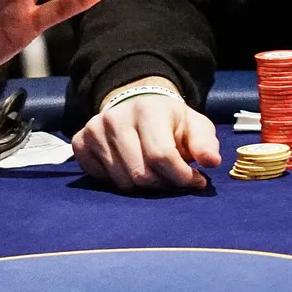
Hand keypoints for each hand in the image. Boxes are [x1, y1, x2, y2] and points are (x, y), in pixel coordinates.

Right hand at [72, 77, 220, 190]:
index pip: (161, 156)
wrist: (136, 105)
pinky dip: (117, 182)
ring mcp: (94, 129)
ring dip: (141, 187)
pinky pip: (99, 178)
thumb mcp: (195, 126)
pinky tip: (129, 169)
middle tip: (172, 180)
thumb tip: (211, 162)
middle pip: (140, 173)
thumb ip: (205, 143)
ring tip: (153, 174)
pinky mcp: (80, 141)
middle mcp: (116, 117)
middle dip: (163, 185)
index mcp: (148, 109)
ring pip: (121, 181)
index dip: (181, 176)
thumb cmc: (170, 122)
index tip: (195, 180)